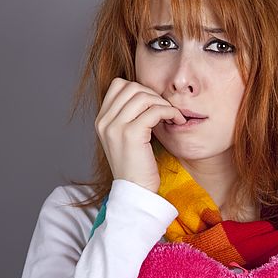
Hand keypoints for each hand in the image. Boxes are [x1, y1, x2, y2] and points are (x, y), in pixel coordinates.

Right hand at [94, 77, 187, 192]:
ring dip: (163, 103)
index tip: (154, 104)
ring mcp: (115, 127)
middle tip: (166, 110)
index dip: (140, 89)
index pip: (118, 85)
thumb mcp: (126, 138)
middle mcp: (104, 121)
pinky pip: (154, 111)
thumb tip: (148, 95)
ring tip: (173, 116)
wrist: (135, 191)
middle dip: (153, 95)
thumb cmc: (137, 166)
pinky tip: (176, 120)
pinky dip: (169, 112)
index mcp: (101, 120)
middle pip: (131, 87)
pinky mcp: (131, 134)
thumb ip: (129, 116)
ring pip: (143, 96)